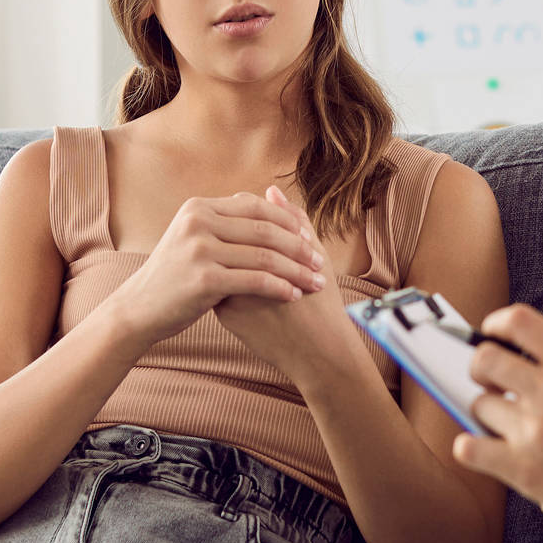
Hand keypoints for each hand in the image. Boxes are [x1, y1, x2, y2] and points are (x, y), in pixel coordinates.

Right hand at [104, 190, 325, 343]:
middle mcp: (198, 222)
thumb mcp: (195, 238)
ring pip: (264, 256)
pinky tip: (294, 295)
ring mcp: (199, 250)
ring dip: (296, 270)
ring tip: (315, 282)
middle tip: (320, 262)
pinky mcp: (204, 279)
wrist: (140, 308)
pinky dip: (279, 287)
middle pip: (264, 230)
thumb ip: (228, 221)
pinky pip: (254, 281)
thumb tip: (272, 197)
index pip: (256, 207)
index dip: (288, 221)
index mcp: (199, 207)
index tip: (310, 237)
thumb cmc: (175, 276)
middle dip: (298, 246)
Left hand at [213, 187, 372, 383]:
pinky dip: (232, 283)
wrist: (318, 353)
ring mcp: (228, 292)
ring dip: (232, 257)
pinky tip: (249, 290)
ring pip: (221, 262)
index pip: (246, 219)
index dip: (256, 219)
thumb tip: (271, 190)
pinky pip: (220, 287)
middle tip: (252, 240)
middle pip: (227, 238)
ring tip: (251, 262)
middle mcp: (240, 268)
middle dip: (238, 236)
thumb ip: (293, 221)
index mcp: (264, 250)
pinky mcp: (225, 316)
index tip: (267, 225)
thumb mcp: (314, 257)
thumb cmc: (322, 304)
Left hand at [449, 305, 542, 542]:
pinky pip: (468, 448)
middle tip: (490, 385)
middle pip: (485, 358)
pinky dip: (471, 450)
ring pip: (478, 406)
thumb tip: (509, 359)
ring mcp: (537, 427)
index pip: (519, 321)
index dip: (496, 325)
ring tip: (509, 430)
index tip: (490, 335)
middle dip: (481, 370)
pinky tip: (487, 453)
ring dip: (487, 417)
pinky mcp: (524, 467)